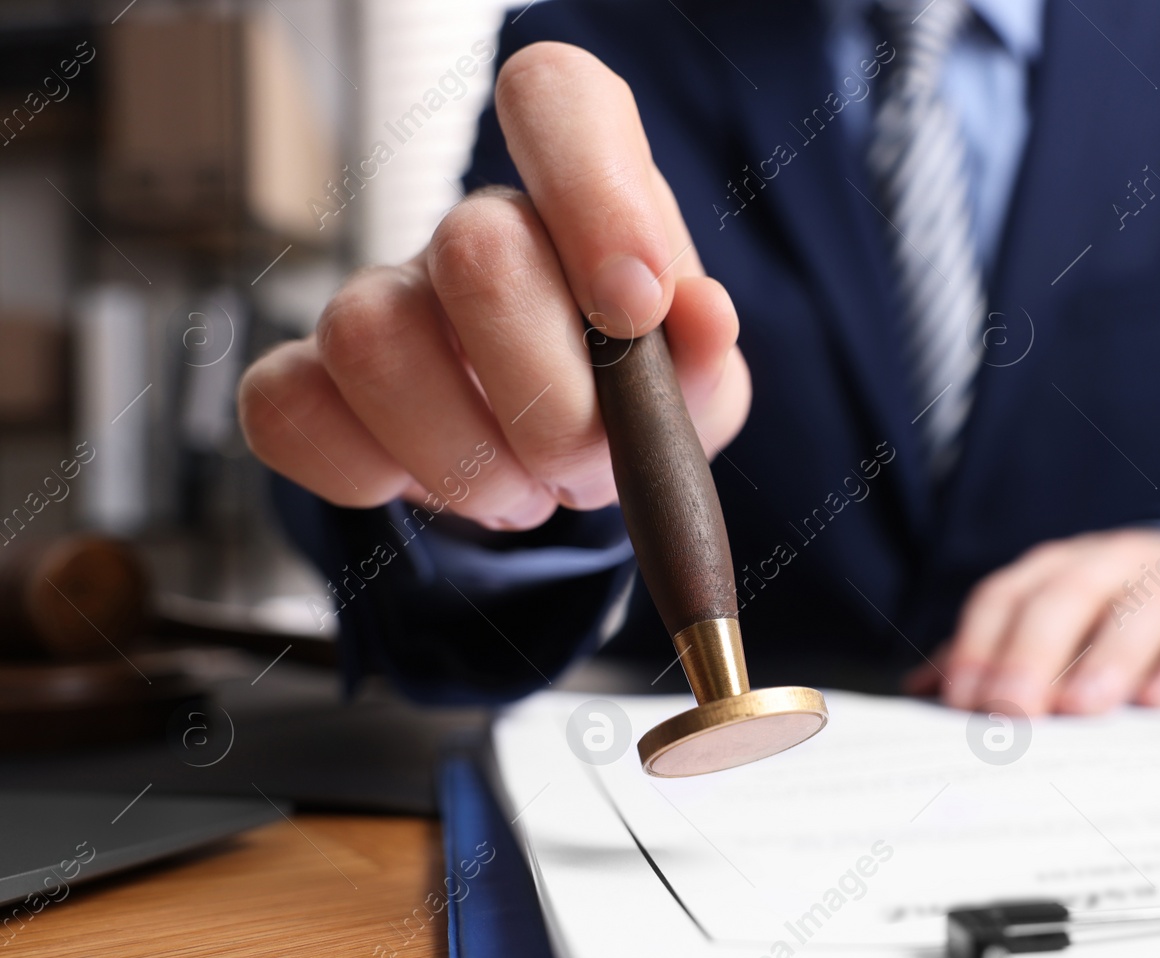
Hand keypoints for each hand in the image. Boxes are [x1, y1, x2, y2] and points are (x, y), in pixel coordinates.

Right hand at [240, 44, 749, 529]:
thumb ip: (702, 358)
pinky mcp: (306, 376)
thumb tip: (702, 316)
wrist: (552, 470)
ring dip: (463, 459)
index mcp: (579, 194)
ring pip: (370, 339)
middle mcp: (474, 229)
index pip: (557, 97)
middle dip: (545, 402)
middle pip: (472, 251)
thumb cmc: (625, 406)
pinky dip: (368, 475)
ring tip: (517, 489)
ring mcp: (380, 296)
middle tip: (576, 466)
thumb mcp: (691, 392)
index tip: (634, 308)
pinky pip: (289, 409)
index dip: (594, 190)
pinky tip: (424, 482)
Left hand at [906, 529, 1159, 715]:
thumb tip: (921, 691)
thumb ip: (993, 651)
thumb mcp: (1056, 617)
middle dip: (1031, 655)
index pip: (1005, 597)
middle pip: (1064, 599)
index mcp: (1055, 568)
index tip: (962, 701)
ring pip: (1139, 611)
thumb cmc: (1115, 610)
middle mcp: (1109, 564)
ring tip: (1081, 707)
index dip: (979, 644)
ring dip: (1108, 658)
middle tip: (1011, 711)